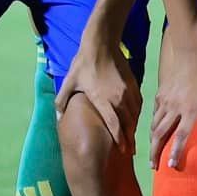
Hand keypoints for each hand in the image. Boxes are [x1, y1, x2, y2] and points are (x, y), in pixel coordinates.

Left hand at [58, 36, 141, 152]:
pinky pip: (138, 104)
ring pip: (135, 114)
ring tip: (132, 137)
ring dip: (134, 127)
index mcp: (103, 100)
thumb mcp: (69, 82)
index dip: (119, 139)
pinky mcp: (134, 84)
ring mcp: (128, 91)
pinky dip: (137, 113)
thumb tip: (57, 117)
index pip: (115, 125)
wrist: (101, 44)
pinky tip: (134, 118)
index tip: (122, 150)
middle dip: (130, 138)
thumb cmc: (83, 64)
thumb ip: (62, 101)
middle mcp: (119, 98)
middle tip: (130, 150)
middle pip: (128, 123)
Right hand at [150, 21, 196, 170]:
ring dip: (151, 139)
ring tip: (151, 151)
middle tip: (154, 166)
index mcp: (192, 109)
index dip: (175, 153)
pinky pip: (154, 110)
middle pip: (160, 134)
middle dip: (156, 152)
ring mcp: (166, 98)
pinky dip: (152, 122)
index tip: (170, 167)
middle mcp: (175, 107)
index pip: (182, 136)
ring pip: (154, 123)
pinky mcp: (162, 89)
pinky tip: (153, 126)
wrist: (192, 43)